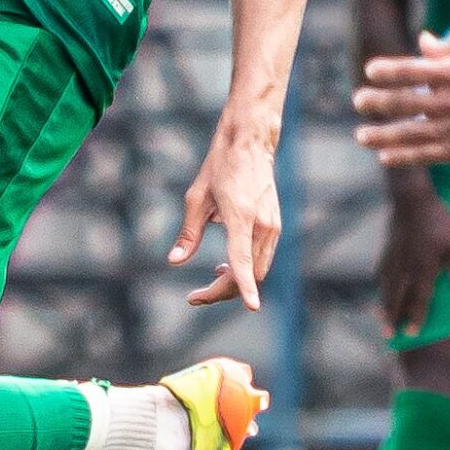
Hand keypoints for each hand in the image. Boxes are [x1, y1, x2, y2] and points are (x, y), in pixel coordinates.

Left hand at [170, 117, 281, 310]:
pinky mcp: (275, 224)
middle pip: (251, 274)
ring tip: (209, 278)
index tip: (251, 307)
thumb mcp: (196, 198)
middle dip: (224, 291)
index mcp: (242, 216)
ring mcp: (273, 225)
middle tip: (195, 297)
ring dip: (235, 282)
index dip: (246, 286)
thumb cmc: (220, 166)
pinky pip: (263, 258)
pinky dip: (246, 269)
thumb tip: (174, 261)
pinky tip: (225, 265)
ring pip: (259, 270)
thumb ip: (188, 234)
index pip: (244, 259)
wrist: (250, 141)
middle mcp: (263, 224)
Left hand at [352, 33, 449, 167]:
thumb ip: (448, 53)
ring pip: (408, 132)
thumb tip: (422, 39)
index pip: (410, 70)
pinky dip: (403, 156)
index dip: (387, 71)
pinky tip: (385, 157)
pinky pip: (426, 154)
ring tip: (361, 136)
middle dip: (376, 102)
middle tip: (358, 101)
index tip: (370, 72)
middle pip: (403, 102)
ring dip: (381, 135)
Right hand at [377, 180, 449, 336]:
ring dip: (384, 304)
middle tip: (388, 336)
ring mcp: (394, 258)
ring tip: (380, 319)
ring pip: (387, 287)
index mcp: (423, 268)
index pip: (419, 298)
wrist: (411, 198)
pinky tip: (379, 286)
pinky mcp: (388, 248)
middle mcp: (405, 268)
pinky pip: (382, 270)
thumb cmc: (438, 219)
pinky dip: (380, 282)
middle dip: (393, 317)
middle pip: (398, 297)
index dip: (416, 317)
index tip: (412, 334)